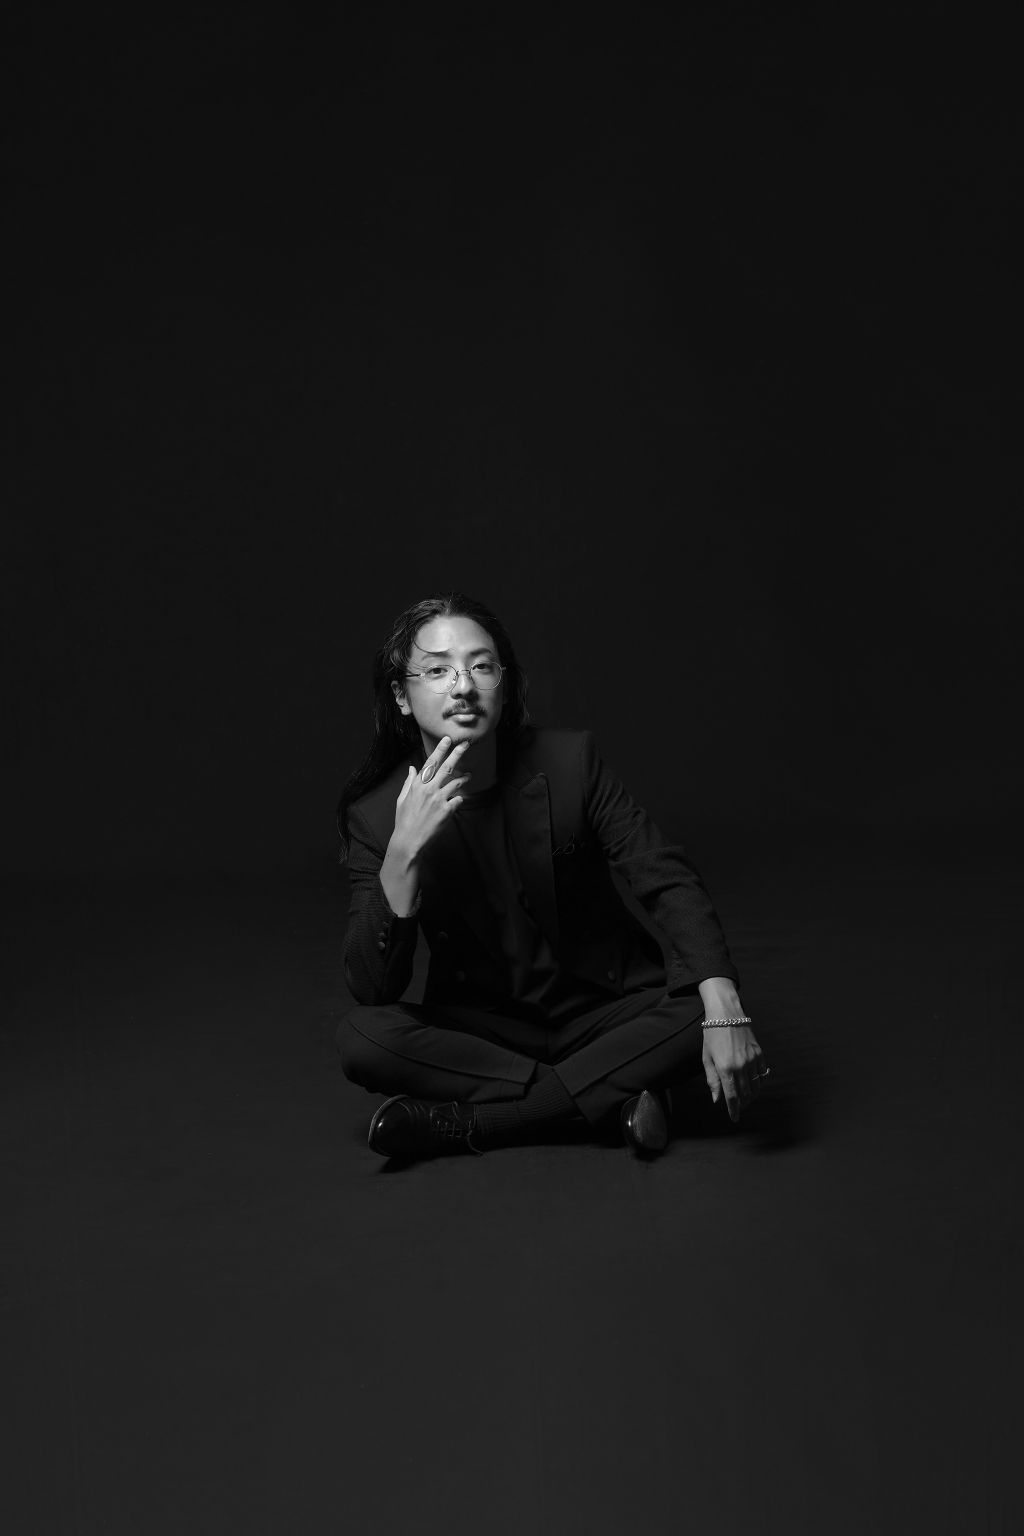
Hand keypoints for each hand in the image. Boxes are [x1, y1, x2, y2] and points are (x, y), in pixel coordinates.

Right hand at [392, 736, 470, 860]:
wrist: (409, 840)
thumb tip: (412, 768)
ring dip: (464, 778)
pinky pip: (458, 800)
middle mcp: (429, 789)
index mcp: (417, 785)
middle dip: (457, 754)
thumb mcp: (402, 799)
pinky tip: (457, 801)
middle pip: (446, 767)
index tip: (447, 740)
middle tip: (466, 744)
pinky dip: (458, 799)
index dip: (440, 750)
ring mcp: (439, 799)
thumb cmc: (404, 820)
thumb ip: (409, 782)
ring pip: (456, 782)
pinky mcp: (447, 810)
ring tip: (469, 775)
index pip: (430, 762)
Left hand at [702, 1023, 769, 1122]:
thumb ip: (712, 1080)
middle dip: (742, 1104)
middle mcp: (741, 1066)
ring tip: (746, 1100)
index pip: (732, 1097)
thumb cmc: (712, 1035)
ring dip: (751, 1096)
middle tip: (739, 1108)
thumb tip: (717, 1099)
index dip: (734, 1110)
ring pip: (755, 1086)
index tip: (734, 1118)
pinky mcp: (759, 1053)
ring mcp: (752, 1060)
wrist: (726, 1014)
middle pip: (745, 1094)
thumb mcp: (707, 1058)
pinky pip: (762, 1074)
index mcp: (725, 1069)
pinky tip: (754, 1085)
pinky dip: (759, 1082)